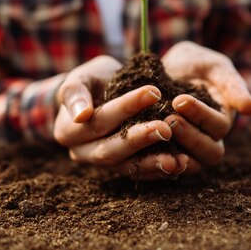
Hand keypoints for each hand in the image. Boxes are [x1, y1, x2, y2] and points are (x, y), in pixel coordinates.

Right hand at [53, 55, 189, 179]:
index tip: (154, 91)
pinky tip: (182, 164)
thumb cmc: (93, 80)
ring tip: (177, 159)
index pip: (99, 120)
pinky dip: (161, 171)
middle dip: (140, 139)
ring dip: (153, 163)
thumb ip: (75, 93)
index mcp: (68, 131)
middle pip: (111, 149)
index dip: (126, 107)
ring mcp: (103, 165)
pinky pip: (141, 174)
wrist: (103, 93)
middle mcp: (82, 153)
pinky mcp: (123, 169)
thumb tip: (81, 115)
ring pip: (127, 167)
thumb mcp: (82, 77)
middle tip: (166, 127)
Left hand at [162, 41, 250, 167]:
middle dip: (189, 136)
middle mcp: (209, 137)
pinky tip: (144, 148)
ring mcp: (188, 147)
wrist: (164, 68)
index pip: (219, 127)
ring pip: (190, 163)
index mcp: (223, 118)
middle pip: (210, 152)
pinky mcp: (166, 151)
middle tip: (169, 118)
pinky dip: (157, 161)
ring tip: (156, 128)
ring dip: (175, 149)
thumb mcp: (214, 67)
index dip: (201, 116)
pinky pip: (166, 165)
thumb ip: (232, 85)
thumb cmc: (195, 63)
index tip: (180, 100)